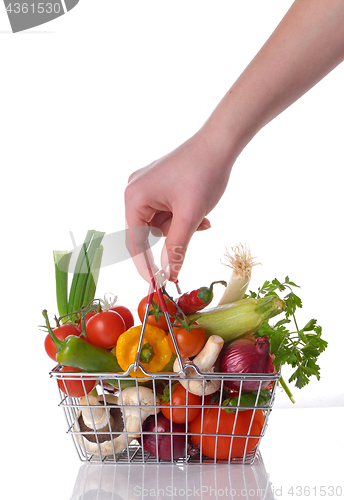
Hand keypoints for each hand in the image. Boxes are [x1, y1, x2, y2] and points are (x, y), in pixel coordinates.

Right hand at [125, 127, 234, 281]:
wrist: (220, 143)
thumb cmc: (204, 174)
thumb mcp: (190, 216)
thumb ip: (177, 248)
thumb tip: (170, 275)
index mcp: (135, 197)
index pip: (136, 241)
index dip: (146, 265)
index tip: (157, 284)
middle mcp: (136, 190)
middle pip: (150, 231)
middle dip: (175, 235)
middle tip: (195, 230)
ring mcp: (148, 185)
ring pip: (162, 223)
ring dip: (183, 226)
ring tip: (202, 216)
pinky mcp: (160, 183)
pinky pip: (167, 210)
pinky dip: (183, 216)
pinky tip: (200, 211)